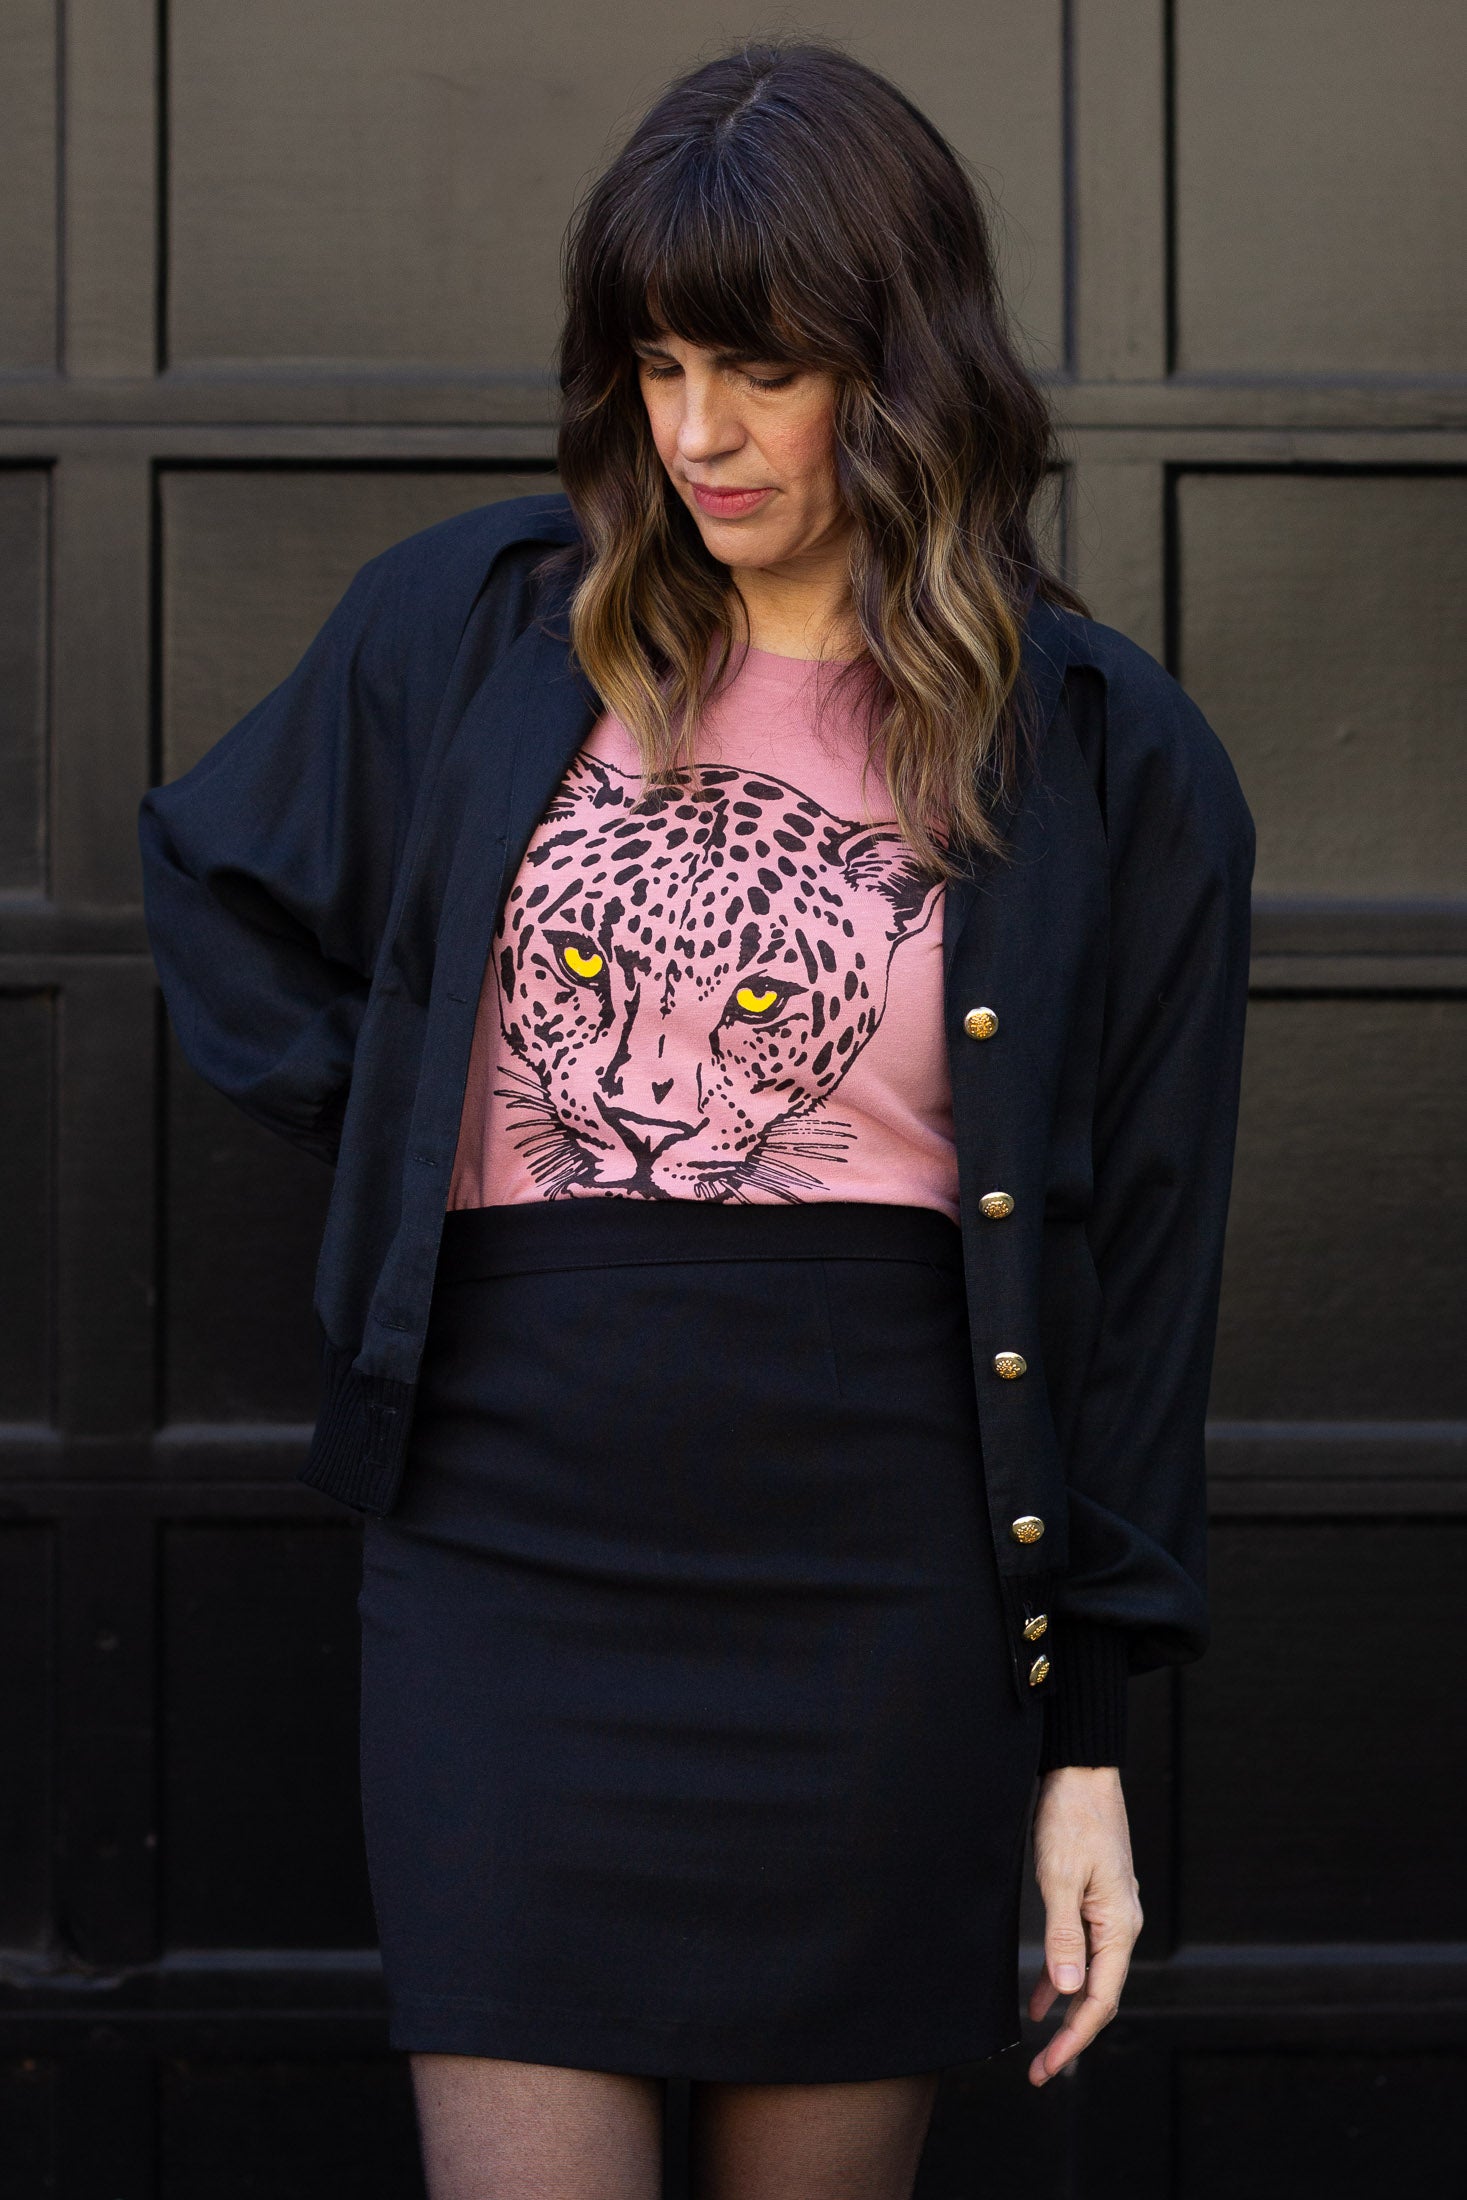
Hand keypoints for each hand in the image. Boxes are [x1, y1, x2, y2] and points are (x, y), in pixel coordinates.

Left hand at [1026, 1764, 1141, 2086]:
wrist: (1080, 1769)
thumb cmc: (1071, 1817)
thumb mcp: (1061, 1877)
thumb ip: (1063, 1936)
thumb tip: (1069, 1993)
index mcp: (1119, 1925)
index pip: (1100, 1999)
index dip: (1074, 2039)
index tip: (1048, 2067)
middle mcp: (1121, 1924)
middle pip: (1099, 1995)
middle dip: (1071, 2036)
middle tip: (1041, 2072)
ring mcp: (1108, 1912)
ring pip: (1090, 1976)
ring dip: (1066, 2011)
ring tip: (1040, 2047)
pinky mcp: (1093, 1899)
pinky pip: (1080, 1951)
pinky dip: (1061, 1977)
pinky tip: (1040, 1997)